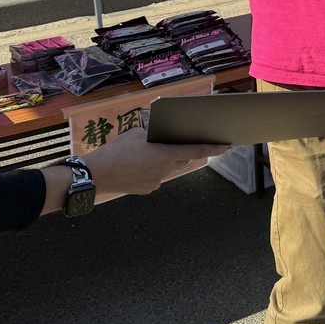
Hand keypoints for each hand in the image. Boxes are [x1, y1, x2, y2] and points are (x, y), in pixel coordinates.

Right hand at [85, 126, 228, 198]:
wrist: (98, 174)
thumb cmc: (117, 150)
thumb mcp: (137, 134)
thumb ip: (154, 135)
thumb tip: (161, 138)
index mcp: (166, 154)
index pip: (196, 151)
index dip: (213, 148)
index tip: (226, 146)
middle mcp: (165, 170)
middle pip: (182, 159)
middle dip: (181, 151)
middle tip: (174, 143)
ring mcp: (156, 182)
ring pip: (167, 168)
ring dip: (163, 160)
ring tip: (145, 154)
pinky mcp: (147, 189)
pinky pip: (156, 177)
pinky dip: (151, 170)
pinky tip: (137, 165)